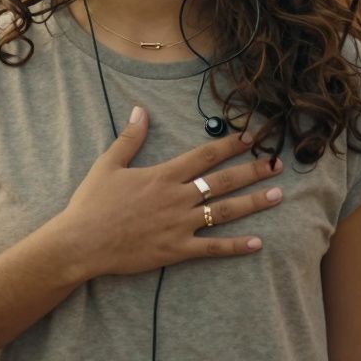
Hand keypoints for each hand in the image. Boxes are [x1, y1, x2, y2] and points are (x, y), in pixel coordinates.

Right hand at [49, 106, 282, 282]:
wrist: (82, 243)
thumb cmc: (93, 203)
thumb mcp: (108, 164)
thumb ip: (129, 138)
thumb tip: (140, 110)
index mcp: (163, 175)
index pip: (205, 156)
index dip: (230, 145)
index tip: (251, 138)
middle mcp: (177, 197)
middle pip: (223, 181)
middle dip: (253, 171)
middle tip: (277, 164)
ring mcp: (180, 225)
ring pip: (225, 212)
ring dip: (253, 202)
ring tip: (277, 195)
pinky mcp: (177, 250)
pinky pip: (212, 248)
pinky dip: (236, 246)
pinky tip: (257, 243)